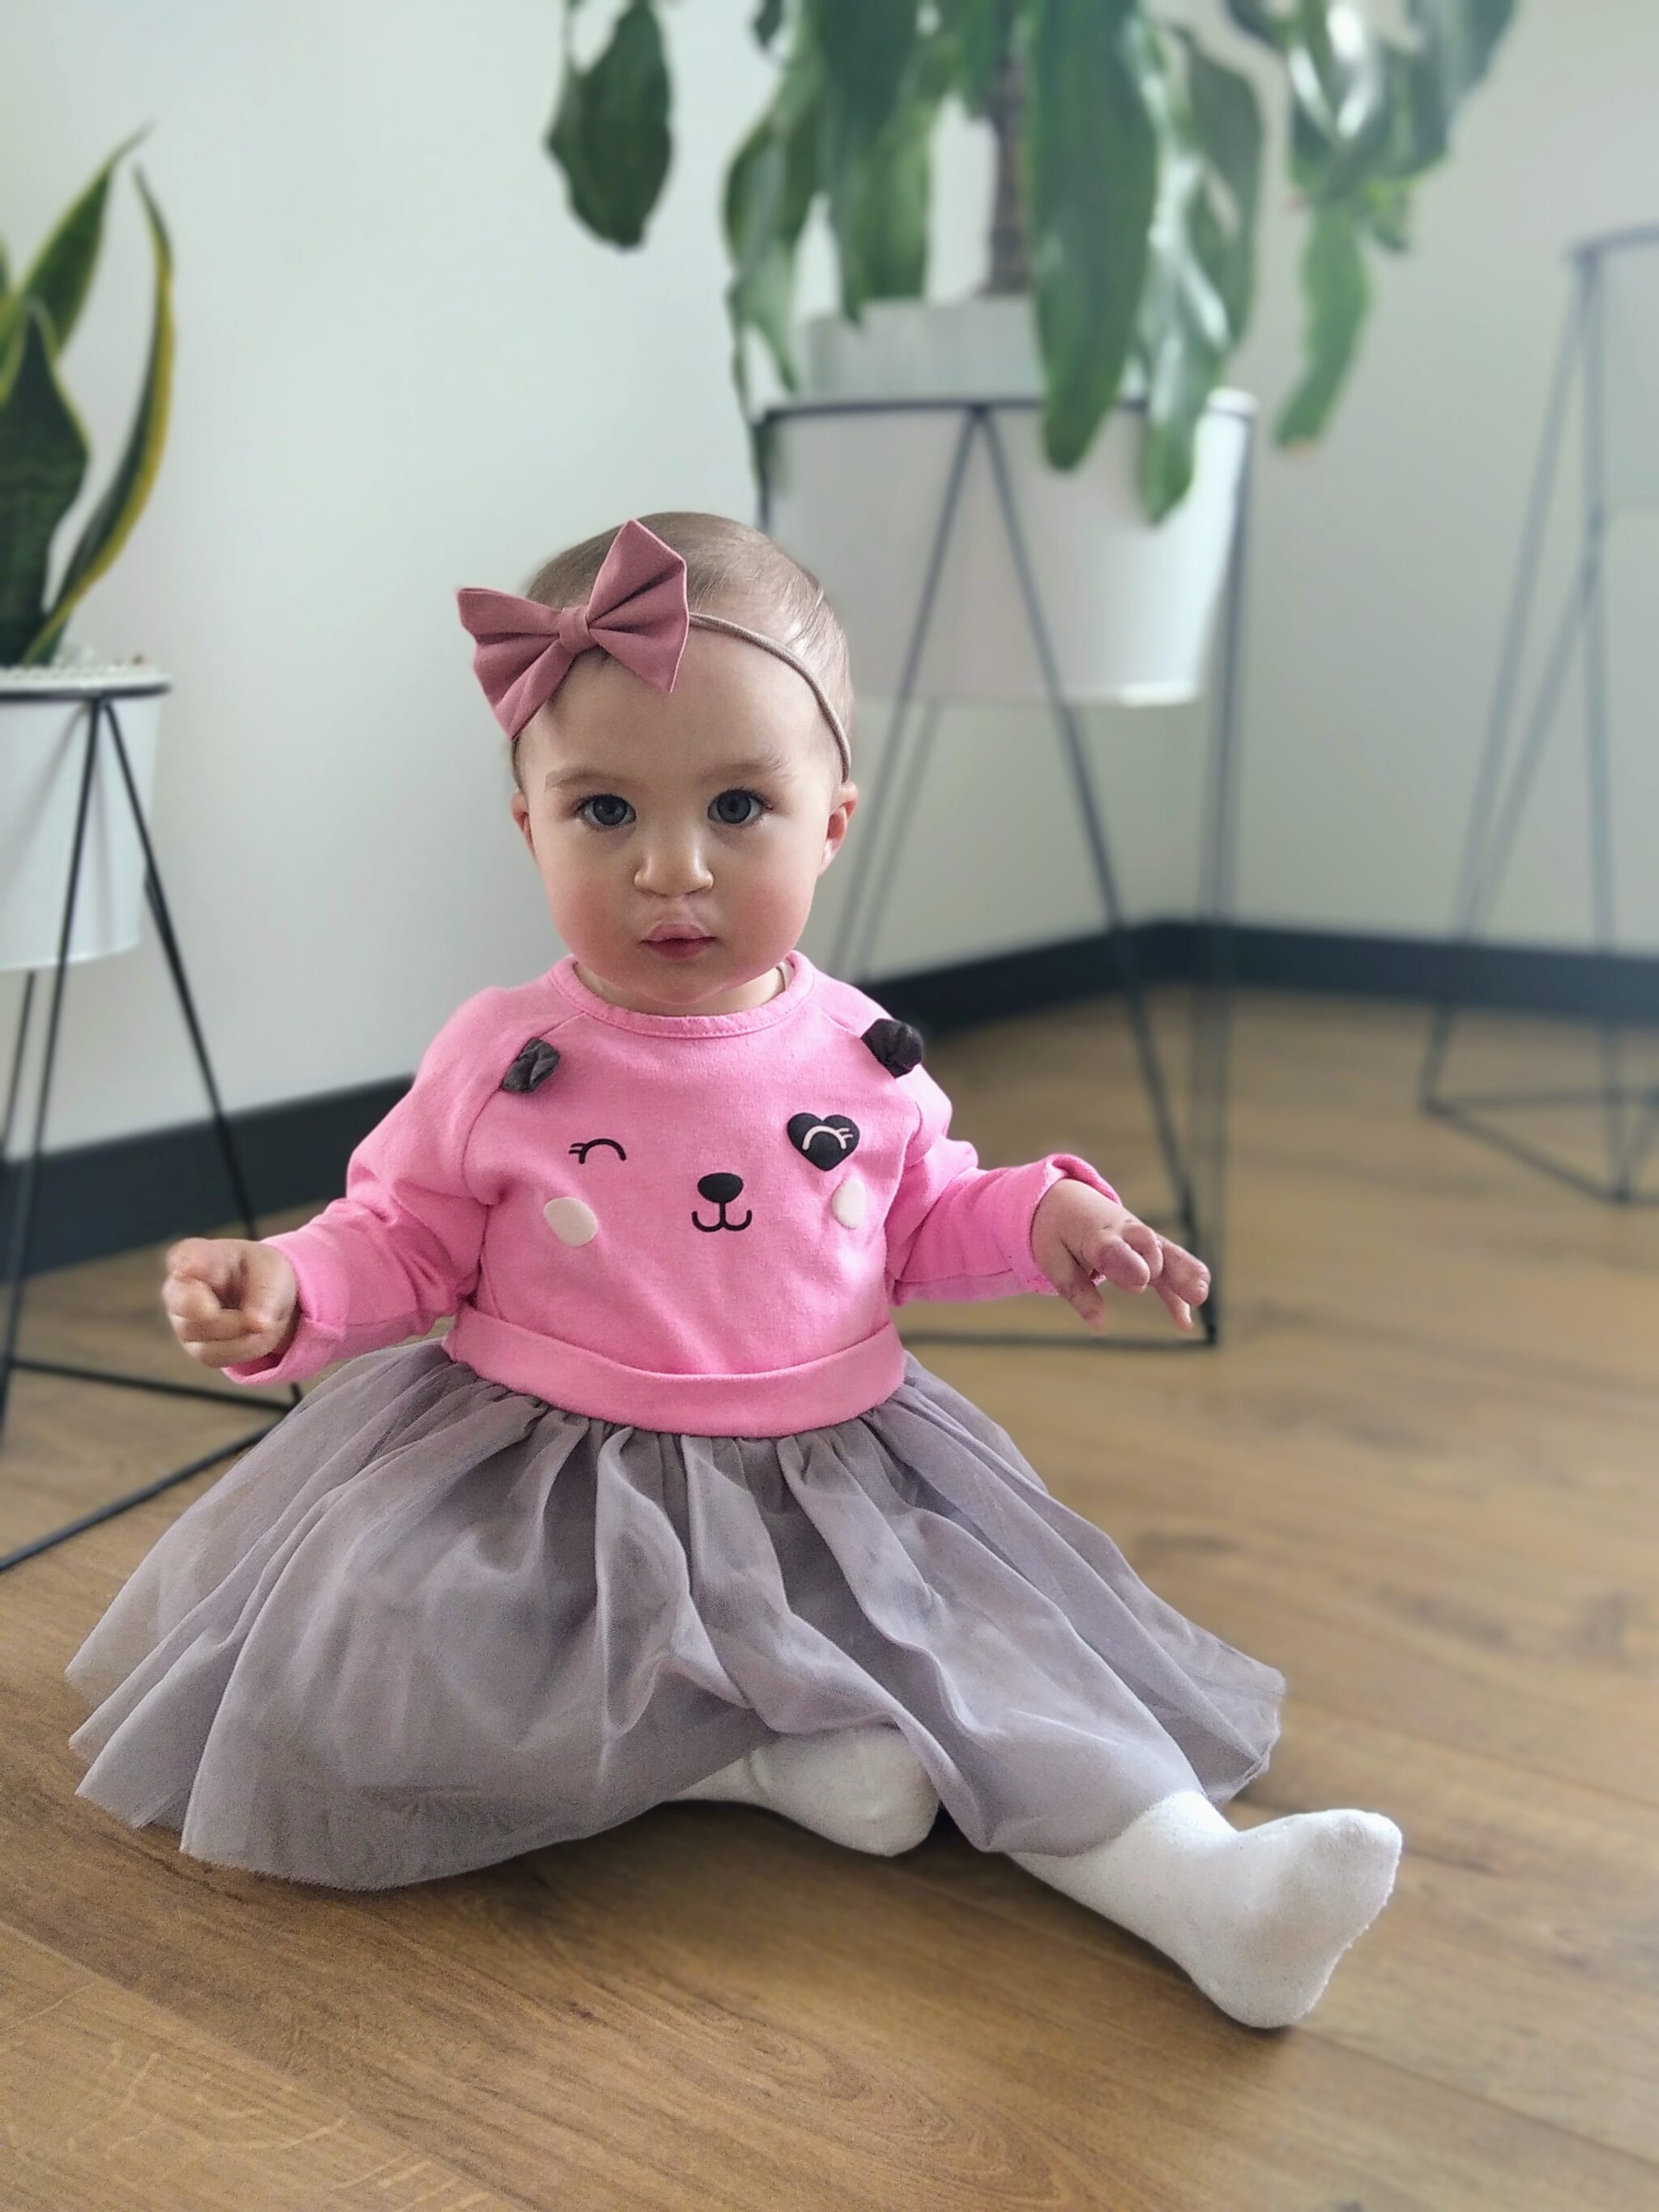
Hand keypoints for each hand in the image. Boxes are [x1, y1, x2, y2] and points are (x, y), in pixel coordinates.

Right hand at [162, 1237, 299, 1367]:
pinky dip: (243, 1350)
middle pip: (186, 1306)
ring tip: (263, 1323)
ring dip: (243, 1335)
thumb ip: (265, 1291)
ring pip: (202, 1338)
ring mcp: (182, 1321)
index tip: (189, 1267)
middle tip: (254, 1321)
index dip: (186, 1264)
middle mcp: (179, 1289)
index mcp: (198, 1255)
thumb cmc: (260, 1273)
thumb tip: (257, 1323)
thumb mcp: (272, 1271)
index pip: (184, 1257)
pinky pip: (214, 1357)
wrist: (265, 1299)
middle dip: (223, 1318)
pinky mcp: (195, 1347)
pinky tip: (254, 1336)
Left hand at [1030, 1181, 1209, 1334]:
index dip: (1128, 1264)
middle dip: (1160, 1265)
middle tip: (1167, 1286)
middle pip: (1148, 1244)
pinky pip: (1170, 1270)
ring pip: (1168, 1254)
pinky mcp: (1152, 1249)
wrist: (1068, 1200)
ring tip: (1199, 1297)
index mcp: (1095, 1233)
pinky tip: (1184, 1324)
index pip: (1114, 1248)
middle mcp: (1124, 1233)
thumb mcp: (1052, 1259)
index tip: (1141, 1283)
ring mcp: (1142, 1240)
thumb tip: (1099, 1325)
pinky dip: (1178, 1295)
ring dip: (1185, 1274)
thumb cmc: (1058, 1232)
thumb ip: (1076, 1290)